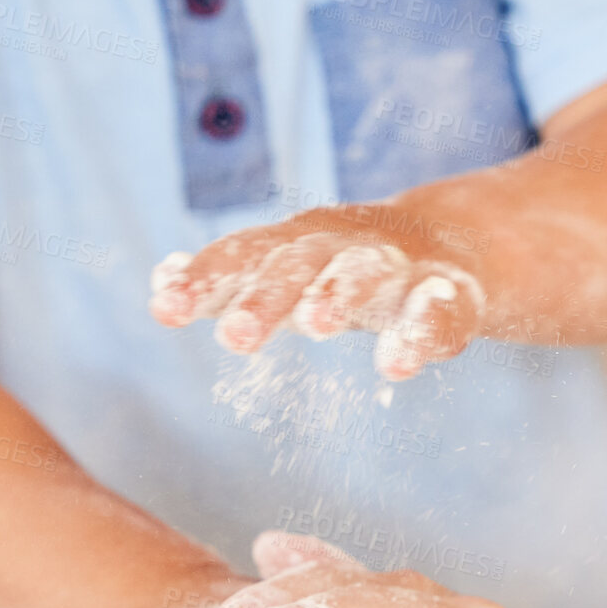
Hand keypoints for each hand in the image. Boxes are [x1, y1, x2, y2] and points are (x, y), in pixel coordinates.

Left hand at [148, 206, 487, 379]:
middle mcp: (340, 246)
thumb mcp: (283, 273)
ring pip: (365, 274)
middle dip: (266, 296)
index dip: (204, 278)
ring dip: (340, 294)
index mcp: (293, 243)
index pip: (242, 255)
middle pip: (297, 264)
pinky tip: (397, 364)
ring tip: (318, 324)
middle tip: (235, 336)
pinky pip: (438, 311)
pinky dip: (420, 331)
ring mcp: (398, 266)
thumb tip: (157, 291)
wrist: (447, 248)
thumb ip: (226, 285)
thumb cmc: (340, 270)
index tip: (164, 308)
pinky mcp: (449, 294)